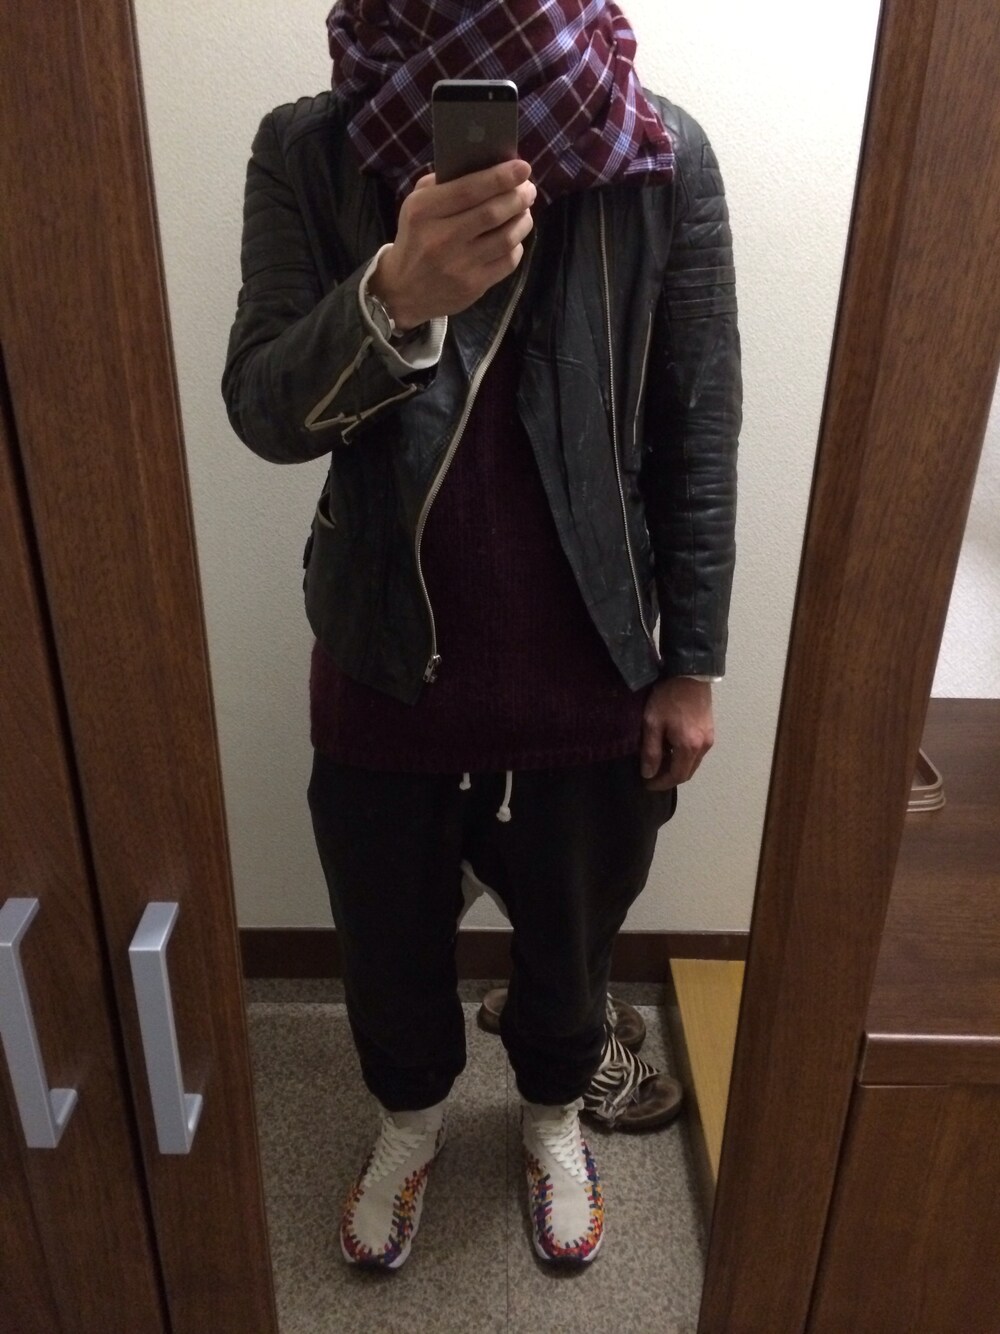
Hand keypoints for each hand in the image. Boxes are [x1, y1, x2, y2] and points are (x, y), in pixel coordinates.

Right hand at [368, 160, 535, 330]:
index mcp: (423, 212)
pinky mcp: (473, 287)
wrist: (403, 291)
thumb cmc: (415, 239)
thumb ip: (444, 184)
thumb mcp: (416, 205)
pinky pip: (507, 262)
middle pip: (492, 213)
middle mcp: (441, 239)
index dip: (500, 177)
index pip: (468, 190)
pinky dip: (516, 245)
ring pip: (505, 238)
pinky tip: (514, 237)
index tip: (523, 168)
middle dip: (518, 197)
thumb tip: (488, 167)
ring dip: (522, 220)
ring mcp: (458, 266)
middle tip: (528, 189)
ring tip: (524, 210)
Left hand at [640, 678, 714, 789]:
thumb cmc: (668, 697)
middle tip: (652, 775)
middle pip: (687, 772)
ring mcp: (709, 738)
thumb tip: (648, 773)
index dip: (661, 783)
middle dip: (669, 777)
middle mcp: (703, 747)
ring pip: (693, 762)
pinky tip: (672, 748)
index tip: (647, 783)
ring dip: (677, 767)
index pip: (677, 776)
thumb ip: (651, 751)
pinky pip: (697, 752)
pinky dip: (685, 756)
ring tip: (660, 761)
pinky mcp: (710, 730)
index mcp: (689, 747)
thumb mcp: (653, 723)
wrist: (689, 674)